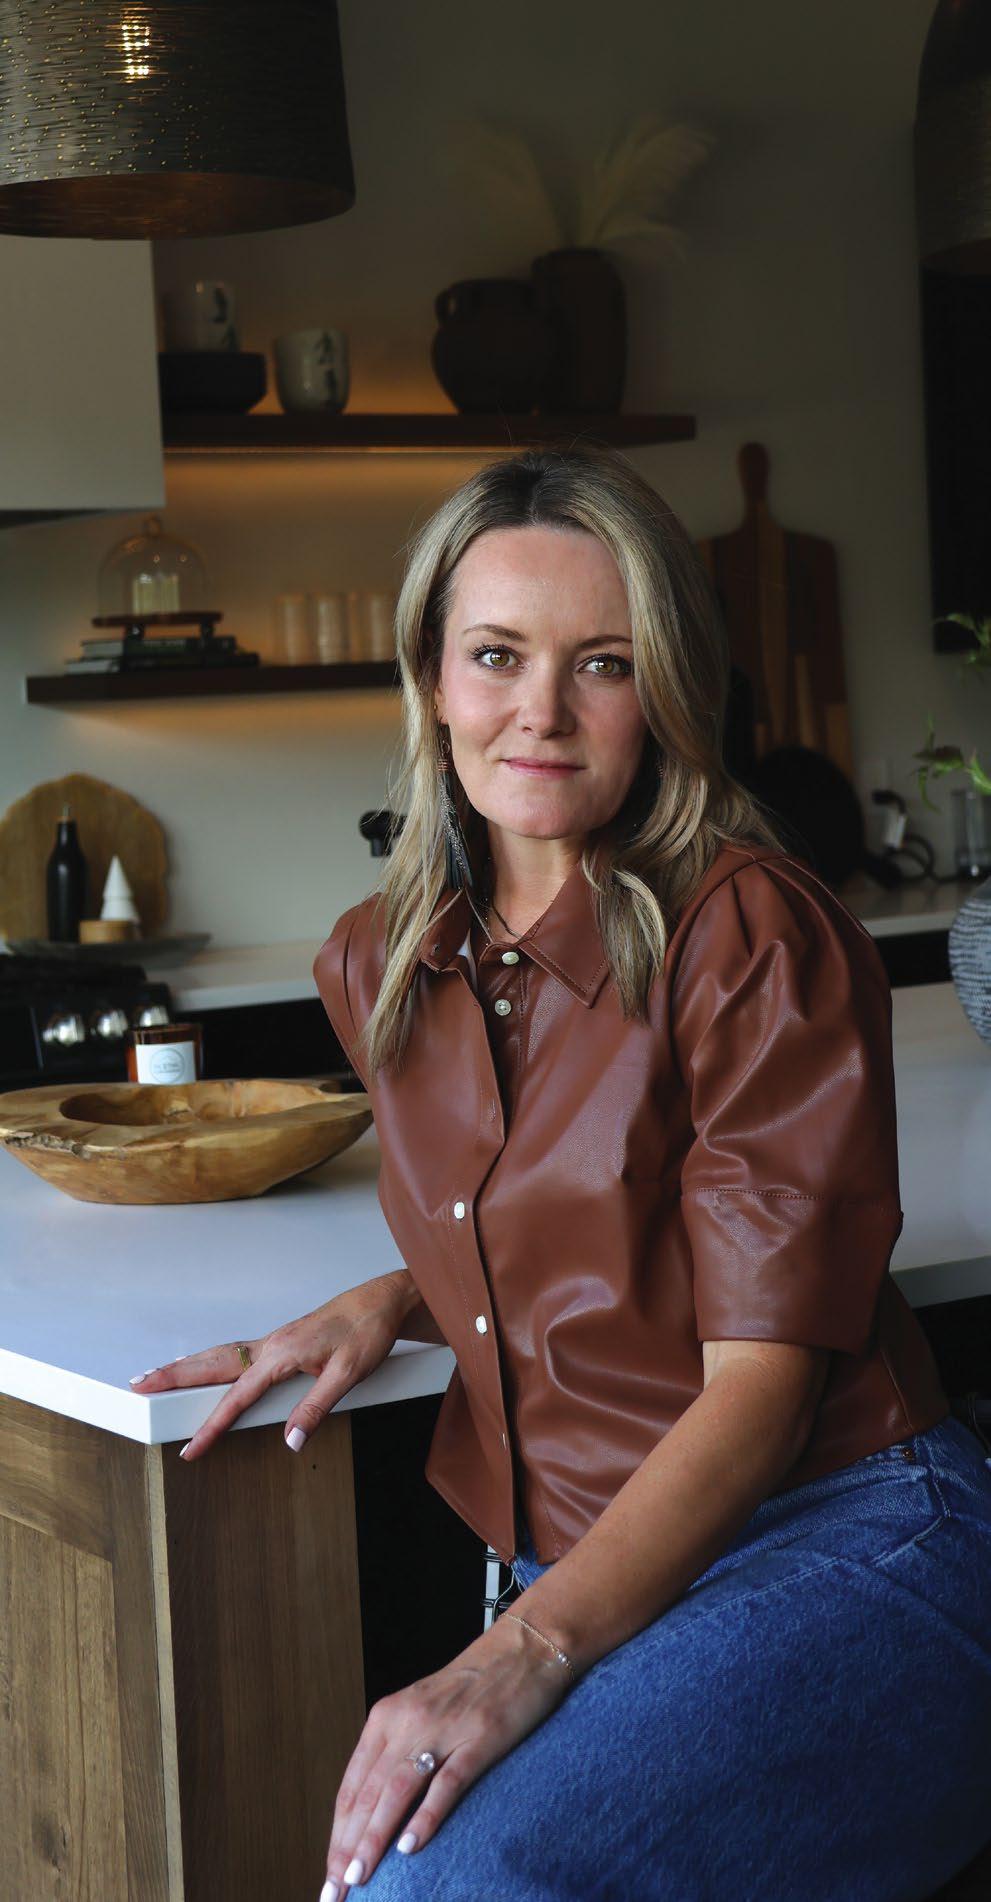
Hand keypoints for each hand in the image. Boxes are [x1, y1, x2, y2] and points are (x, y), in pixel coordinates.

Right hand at [127, 1270, 415, 1458]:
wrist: (381, 1302)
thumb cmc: (367, 1333)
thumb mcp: (349, 1374)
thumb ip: (316, 1407)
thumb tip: (290, 1440)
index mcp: (282, 1354)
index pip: (238, 1397)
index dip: (212, 1426)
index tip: (190, 1449)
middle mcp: (270, 1346)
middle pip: (212, 1363)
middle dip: (173, 1376)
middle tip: (137, 1386)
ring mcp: (273, 1342)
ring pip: (219, 1355)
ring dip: (186, 1366)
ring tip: (154, 1376)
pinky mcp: (280, 1343)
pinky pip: (235, 1354)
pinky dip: (210, 1361)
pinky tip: (204, 1368)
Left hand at [322, 1614, 573, 1895]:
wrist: (523, 1649)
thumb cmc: (472, 1687)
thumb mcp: (420, 1713)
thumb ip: (396, 1753)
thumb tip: (373, 1813)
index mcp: (386, 1717)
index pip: (352, 1787)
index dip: (338, 1835)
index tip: (330, 1875)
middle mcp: (406, 1722)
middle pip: (367, 1794)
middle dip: (348, 1847)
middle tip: (337, 1891)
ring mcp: (442, 1729)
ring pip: (396, 1791)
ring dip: (374, 1837)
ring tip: (360, 1876)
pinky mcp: (480, 1737)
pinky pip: (447, 1783)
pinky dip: (426, 1816)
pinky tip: (411, 1846)